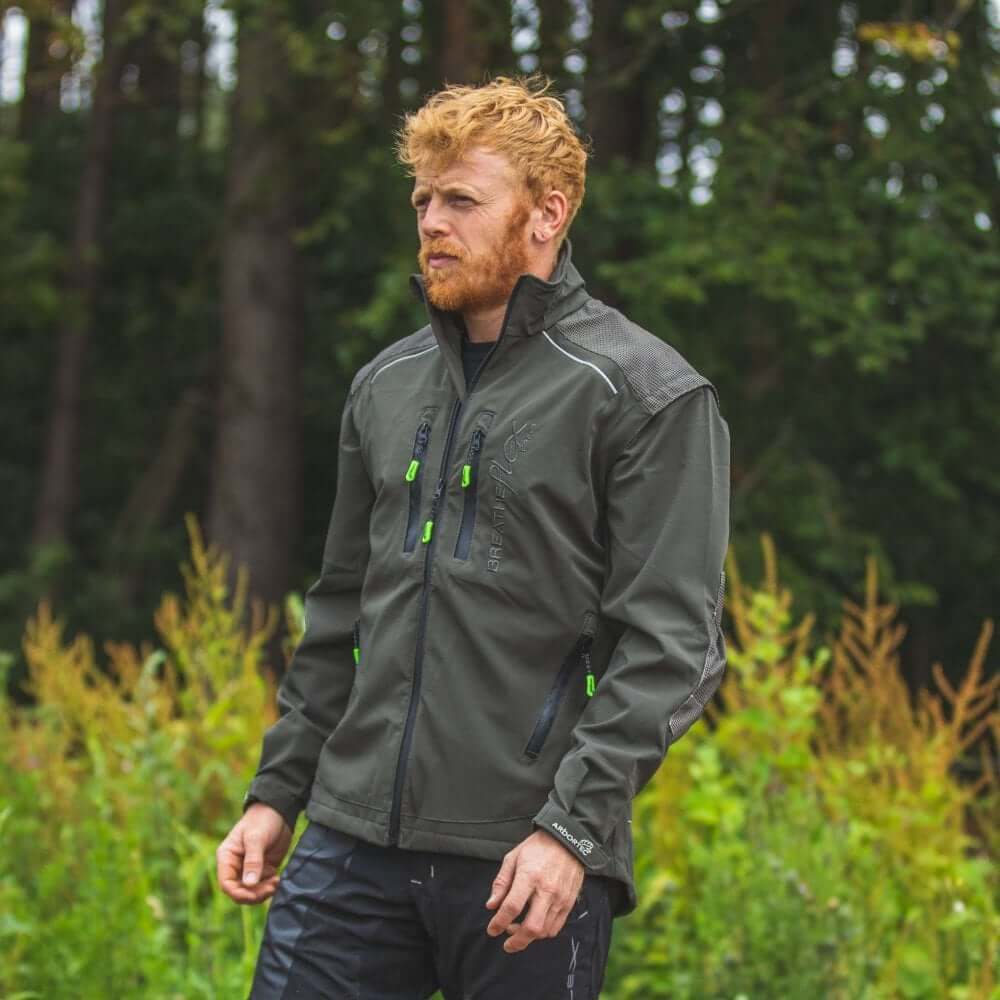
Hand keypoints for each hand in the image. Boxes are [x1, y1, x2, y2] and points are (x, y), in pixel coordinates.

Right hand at [216, 802, 292, 904]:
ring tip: (276, 882)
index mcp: (227, 857)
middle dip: (254, 894)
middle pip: (239, 891)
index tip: (254, 894)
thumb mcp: (256, 838)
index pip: (226, 884)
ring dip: (263, 892)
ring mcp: (250, 869)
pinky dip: (270, 887)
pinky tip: (278, 879)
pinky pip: (263, 886)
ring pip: (252, 891)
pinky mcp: (264, 869)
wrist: (279, 810)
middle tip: (270, 887)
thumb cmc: (262, 819)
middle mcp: (236, 866)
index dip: (238, 893)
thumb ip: (252, 861)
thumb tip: (249, 884)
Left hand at [484, 829, 585, 952]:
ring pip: (544, 931)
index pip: (512, 907)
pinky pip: (556, 927)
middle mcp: (546, 890)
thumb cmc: (537, 847)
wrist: (567, 840)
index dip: (498, 923)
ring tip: (517, 931)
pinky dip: (543, 933)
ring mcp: (560, 898)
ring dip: (528, 937)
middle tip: (506, 944)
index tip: (492, 930)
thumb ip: (501, 882)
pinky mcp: (569, 902)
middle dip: (516, 941)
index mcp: (529, 876)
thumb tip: (491, 906)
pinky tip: (534, 927)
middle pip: (531, 927)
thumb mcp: (513, 858)